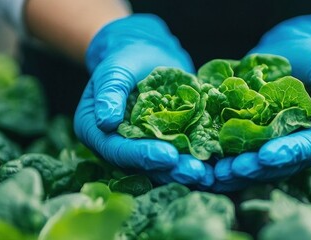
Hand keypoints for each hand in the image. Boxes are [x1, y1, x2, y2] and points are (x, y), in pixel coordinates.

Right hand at [74, 14, 213, 188]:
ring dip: (185, 170)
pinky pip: (178, 155)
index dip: (143, 155)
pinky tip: (215, 165)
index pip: (118, 150)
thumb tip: (106, 122)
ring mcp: (140, 148)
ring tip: (207, 173)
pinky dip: (195, 159)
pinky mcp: (162, 144)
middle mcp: (116, 146)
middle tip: (196, 172)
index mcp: (96, 132)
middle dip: (170, 170)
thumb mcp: (114, 70)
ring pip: (162, 166)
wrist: (144, 54)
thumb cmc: (124, 59)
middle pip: (142, 165)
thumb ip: (110, 93)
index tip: (169, 156)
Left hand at [213, 15, 310, 191]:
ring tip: (214, 173)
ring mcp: (279, 147)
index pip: (309, 148)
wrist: (296, 54)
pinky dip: (223, 161)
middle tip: (232, 169)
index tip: (267, 156)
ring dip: (235, 172)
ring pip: (258, 166)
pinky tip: (203, 164)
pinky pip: (241, 155)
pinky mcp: (258, 142)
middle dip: (255, 168)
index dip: (288, 153)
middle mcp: (304, 148)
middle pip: (279, 164)